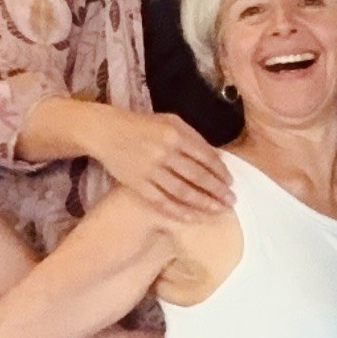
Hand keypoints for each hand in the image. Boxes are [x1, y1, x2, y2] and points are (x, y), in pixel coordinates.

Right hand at [84, 107, 235, 223]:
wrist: (105, 132)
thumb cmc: (140, 125)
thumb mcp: (168, 120)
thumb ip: (191, 136)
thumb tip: (215, 156)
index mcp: (175, 133)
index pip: (206, 156)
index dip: (221, 171)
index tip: (230, 182)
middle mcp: (164, 152)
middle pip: (198, 176)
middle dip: (217, 190)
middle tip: (231, 201)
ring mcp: (150, 170)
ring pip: (182, 192)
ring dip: (203, 203)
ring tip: (217, 210)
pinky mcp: (137, 184)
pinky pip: (161, 201)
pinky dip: (178, 211)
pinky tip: (191, 217)